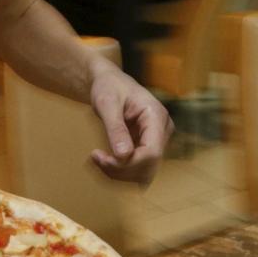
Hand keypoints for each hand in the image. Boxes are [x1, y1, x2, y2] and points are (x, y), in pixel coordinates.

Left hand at [88, 66, 171, 185]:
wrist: (109, 82)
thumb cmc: (109, 87)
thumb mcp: (108, 104)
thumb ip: (116, 129)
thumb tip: (123, 155)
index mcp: (157, 117)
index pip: (152, 152)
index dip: (128, 163)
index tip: (102, 159)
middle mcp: (162, 131)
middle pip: (149, 167)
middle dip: (121, 169)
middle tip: (95, 158)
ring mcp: (156, 141)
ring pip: (143, 173)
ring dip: (119, 173)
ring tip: (97, 159)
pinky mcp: (147, 148)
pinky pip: (136, 169)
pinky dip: (119, 171)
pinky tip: (103, 161)